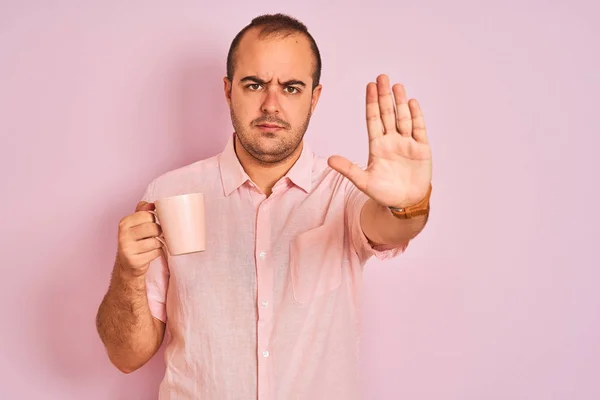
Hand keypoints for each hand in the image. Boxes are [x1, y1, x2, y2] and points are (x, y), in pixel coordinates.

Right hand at [116, 201, 162, 278]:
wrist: (127, 264)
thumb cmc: (135, 241)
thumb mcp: (136, 224)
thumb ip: (143, 211)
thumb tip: (152, 204)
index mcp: (124, 223)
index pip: (148, 215)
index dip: (154, 220)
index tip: (151, 224)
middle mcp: (123, 235)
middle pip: (153, 228)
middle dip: (158, 232)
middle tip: (155, 235)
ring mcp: (127, 249)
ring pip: (156, 241)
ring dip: (158, 243)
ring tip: (151, 245)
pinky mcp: (134, 261)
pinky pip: (156, 253)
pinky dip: (157, 253)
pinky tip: (150, 253)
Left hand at [328, 74, 431, 207]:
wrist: (405, 203)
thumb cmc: (384, 193)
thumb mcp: (364, 182)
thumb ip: (349, 169)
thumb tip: (330, 160)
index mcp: (377, 146)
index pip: (373, 119)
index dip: (371, 103)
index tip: (369, 87)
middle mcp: (392, 140)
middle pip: (387, 114)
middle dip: (384, 96)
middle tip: (382, 77)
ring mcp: (407, 143)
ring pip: (403, 118)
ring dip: (400, 102)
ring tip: (397, 86)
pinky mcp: (421, 149)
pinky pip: (419, 129)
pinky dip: (416, 116)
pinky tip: (412, 103)